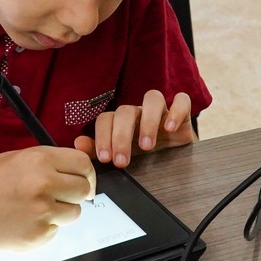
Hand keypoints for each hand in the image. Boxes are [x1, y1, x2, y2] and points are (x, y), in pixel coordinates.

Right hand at [0, 145, 94, 248]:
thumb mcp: (20, 158)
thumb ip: (51, 162)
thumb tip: (82, 171)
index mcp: (40, 161)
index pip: (83, 164)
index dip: (86, 172)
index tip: (83, 178)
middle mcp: (43, 185)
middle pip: (84, 189)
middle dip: (76, 192)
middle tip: (60, 193)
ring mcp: (41, 213)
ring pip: (74, 213)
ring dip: (62, 211)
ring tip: (37, 206)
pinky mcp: (37, 236)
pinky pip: (57, 231)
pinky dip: (46, 226)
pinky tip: (26, 219)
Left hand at [74, 90, 193, 167]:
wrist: (176, 162)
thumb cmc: (145, 157)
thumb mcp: (122, 157)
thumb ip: (98, 151)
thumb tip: (78, 144)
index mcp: (121, 122)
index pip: (106, 119)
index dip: (103, 137)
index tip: (106, 159)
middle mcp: (139, 112)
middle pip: (126, 111)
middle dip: (121, 136)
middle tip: (123, 161)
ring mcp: (161, 110)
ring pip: (152, 98)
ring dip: (148, 121)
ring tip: (147, 146)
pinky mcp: (183, 112)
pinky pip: (182, 100)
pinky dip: (176, 111)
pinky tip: (170, 129)